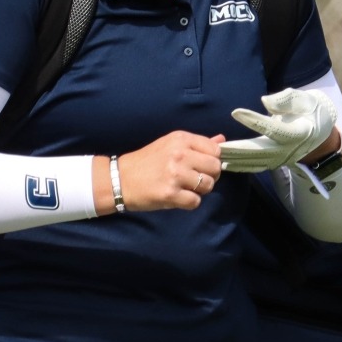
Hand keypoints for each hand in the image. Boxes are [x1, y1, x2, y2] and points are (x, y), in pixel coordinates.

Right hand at [95, 132, 226, 213]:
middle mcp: (180, 154)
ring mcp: (175, 174)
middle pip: (215, 168)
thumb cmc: (146, 162)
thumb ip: (197, 144)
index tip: (202, 166)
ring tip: (184, 188)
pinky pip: (195, 201)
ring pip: (208, 185)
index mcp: (181, 139)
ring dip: (199, 190)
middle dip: (209, 176)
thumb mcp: (170, 145)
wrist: (119, 179)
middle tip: (194, 179)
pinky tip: (177, 197)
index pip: (215, 150)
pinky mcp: (170, 194)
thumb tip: (222, 140)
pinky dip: (189, 202)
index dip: (213, 160)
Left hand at [219, 89, 337, 172]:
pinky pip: (255, 166)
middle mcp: (286, 149)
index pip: (271, 127)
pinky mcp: (275, 163)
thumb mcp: (305, 101)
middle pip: (257, 150)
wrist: (322, 135)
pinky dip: (240, 166)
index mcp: (295, 132)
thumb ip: (286, 100)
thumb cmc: (312, 111)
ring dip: (234, 159)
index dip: (253, 120)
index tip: (235, 112)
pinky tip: (225, 165)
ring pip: (253, 161)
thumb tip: (265, 101)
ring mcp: (280, 159)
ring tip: (214, 156)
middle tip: (216, 146)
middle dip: (235, 149)